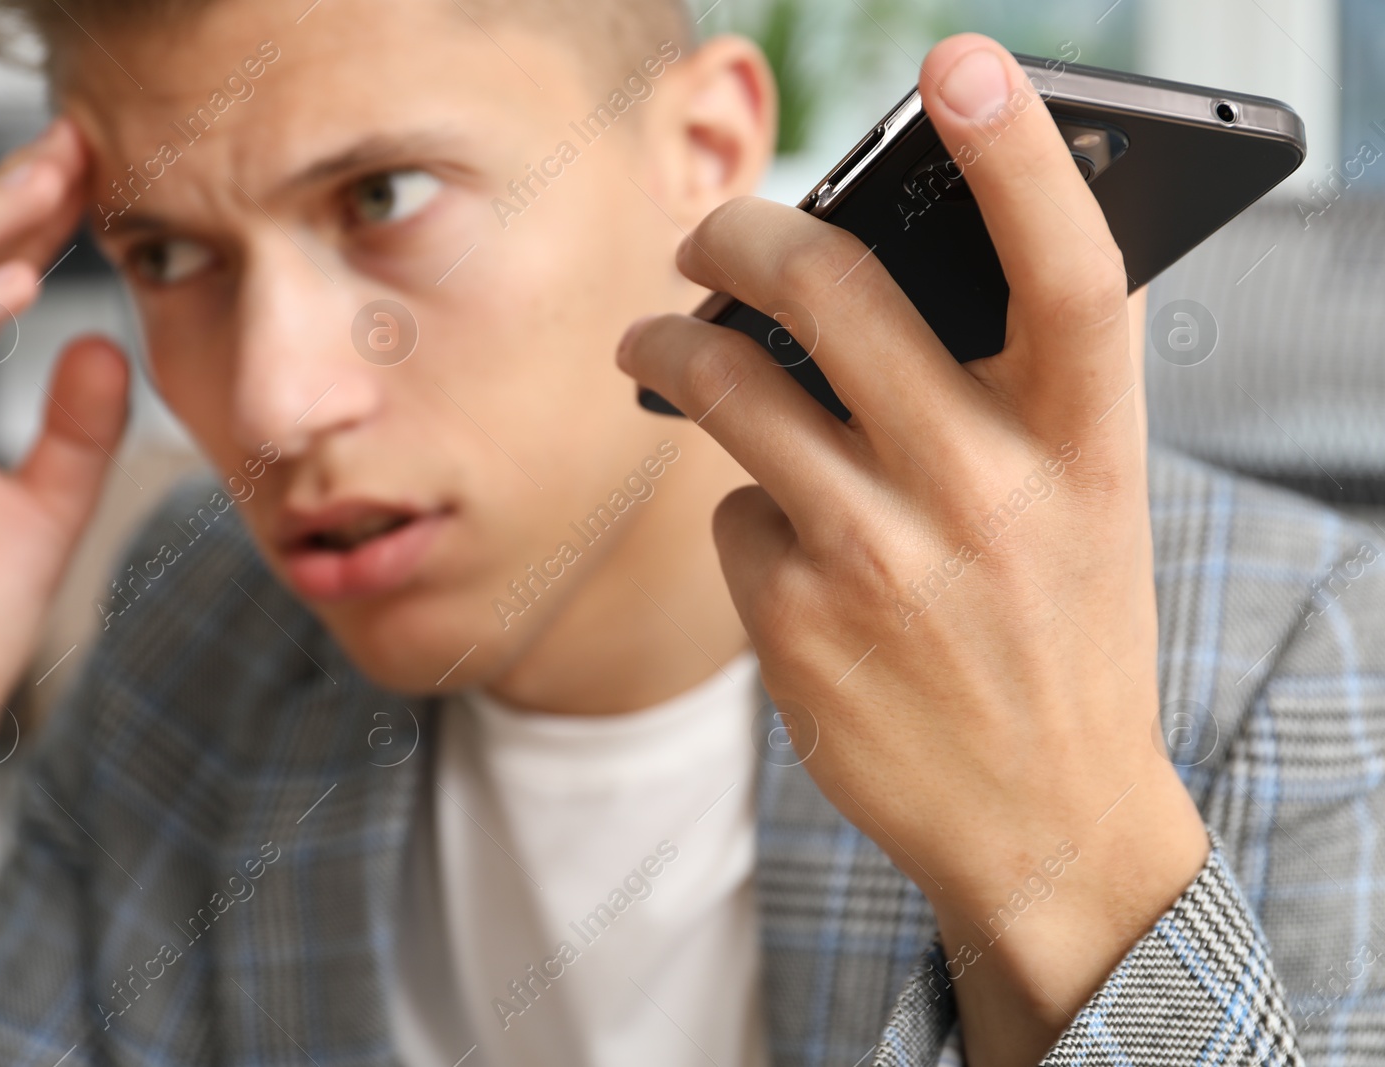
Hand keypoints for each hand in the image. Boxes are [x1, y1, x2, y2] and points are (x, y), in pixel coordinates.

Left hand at [618, 34, 1206, 1066]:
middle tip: (705, 231)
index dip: (1015, 156)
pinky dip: (742, 511)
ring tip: (651, 339)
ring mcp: (884, 560)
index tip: (957, 65)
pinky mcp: (798, 623)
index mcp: (1088, 446)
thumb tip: (842, 291)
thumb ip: (1001, 399)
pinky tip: (785, 552)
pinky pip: (731, 514)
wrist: (1047, 822)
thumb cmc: (1060, 631)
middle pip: (836, 294)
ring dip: (671, 344)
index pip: (1067, 270)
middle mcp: (990, 491)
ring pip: (733, 388)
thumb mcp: (1081, 507)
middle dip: (741, 233)